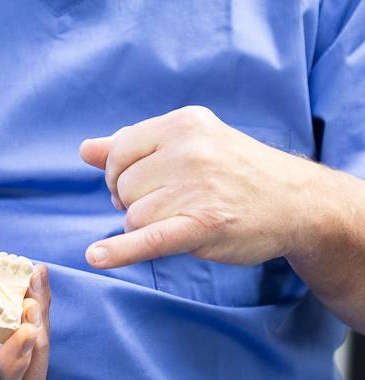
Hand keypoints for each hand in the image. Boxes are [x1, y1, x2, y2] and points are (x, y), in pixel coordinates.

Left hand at [79, 105, 312, 269]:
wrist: (296, 202)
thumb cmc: (235, 170)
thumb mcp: (190, 142)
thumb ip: (135, 144)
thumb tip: (84, 150)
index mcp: (183, 123)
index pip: (120, 149)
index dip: (118, 172)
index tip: (135, 185)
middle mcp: (189, 149)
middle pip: (124, 184)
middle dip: (134, 201)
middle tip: (166, 205)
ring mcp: (197, 187)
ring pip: (135, 216)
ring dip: (148, 227)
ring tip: (181, 219)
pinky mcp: (205, 225)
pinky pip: (148, 239)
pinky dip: (119, 251)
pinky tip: (98, 257)